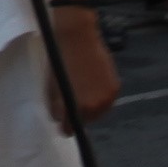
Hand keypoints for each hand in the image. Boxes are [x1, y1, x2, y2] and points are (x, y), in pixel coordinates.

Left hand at [42, 0, 120, 129]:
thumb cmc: (60, 61)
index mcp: (76, 107)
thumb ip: (56, 107)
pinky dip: (101, 97)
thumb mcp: (52, 87)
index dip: (65, 127)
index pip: (70, 128)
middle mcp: (94, 106)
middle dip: (79, 115)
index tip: (63, 126)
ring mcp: (107, 97)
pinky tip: (93, 86)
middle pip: (86, 121)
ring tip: (84, 95)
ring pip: (99, 112)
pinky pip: (107, 101)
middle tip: (73, 104)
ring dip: (91, 108)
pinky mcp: (115, 88)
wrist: (77, 38)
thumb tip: (59, 120)